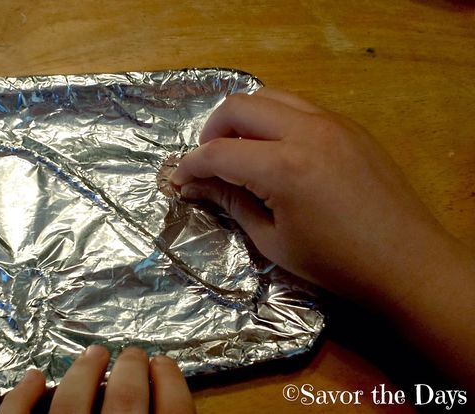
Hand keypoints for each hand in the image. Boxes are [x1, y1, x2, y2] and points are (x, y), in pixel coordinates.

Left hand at [0, 346, 195, 413]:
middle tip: (133, 353)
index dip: (173, 384)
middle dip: (131, 370)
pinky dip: (22, 397)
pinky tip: (32, 377)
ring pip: (71, 405)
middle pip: (125, 402)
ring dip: (84, 373)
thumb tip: (175, 402)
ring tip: (95, 351)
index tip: (166, 363)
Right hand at [169, 87, 474, 388]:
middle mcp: (306, 132)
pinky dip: (275, 119)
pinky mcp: (349, 125)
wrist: (406, 260)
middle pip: (239, 106)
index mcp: (283, 168)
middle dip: (212, 130)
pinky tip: (277, 150)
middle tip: (207, 161)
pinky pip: (300, 106)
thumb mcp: (273, 240)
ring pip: (270, 96)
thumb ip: (231, 202)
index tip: (177, 178)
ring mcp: (332, 123)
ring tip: (239, 150)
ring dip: (244, 118)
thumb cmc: (335, 263)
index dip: (190, 164)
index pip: (218, 151)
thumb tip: (193, 185)